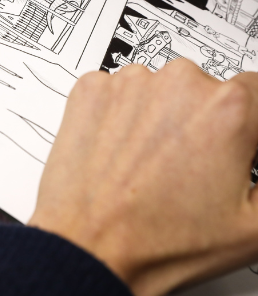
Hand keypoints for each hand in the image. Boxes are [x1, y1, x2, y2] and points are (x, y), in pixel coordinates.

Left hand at [29, 61, 257, 295]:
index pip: (257, 92)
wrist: (89, 248)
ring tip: (148, 166)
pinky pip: (118, 92)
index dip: (250, 127)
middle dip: (204, 124)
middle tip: (189, 168)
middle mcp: (178, 83)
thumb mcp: (255, 227)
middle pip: (205, 91)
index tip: (240, 147)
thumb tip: (257, 154)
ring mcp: (129, 82)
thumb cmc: (160, 242)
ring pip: (160, 90)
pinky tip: (120, 153)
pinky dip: (120, 115)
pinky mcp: (91, 89)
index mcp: (228, 108)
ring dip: (160, 117)